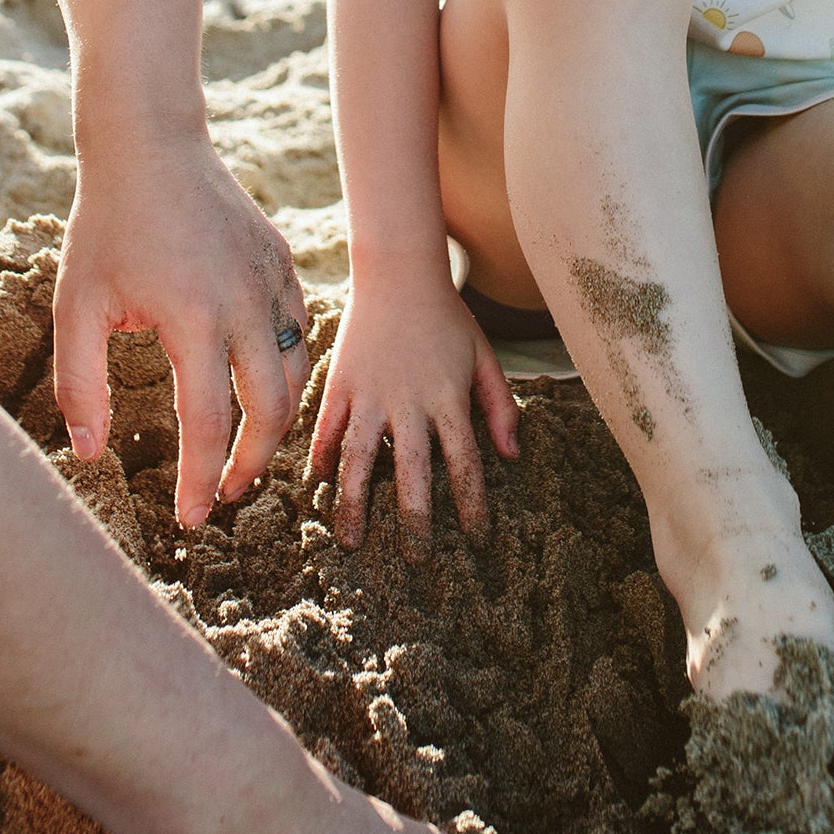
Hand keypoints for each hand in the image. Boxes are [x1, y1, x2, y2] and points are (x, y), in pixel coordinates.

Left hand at [55, 120, 311, 524]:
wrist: (151, 144)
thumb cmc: (106, 225)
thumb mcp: (76, 306)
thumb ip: (79, 383)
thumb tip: (92, 453)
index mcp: (194, 319)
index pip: (210, 425)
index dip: (203, 481)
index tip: (193, 517)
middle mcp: (246, 304)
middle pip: (272, 411)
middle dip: (252, 465)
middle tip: (225, 494)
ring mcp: (273, 281)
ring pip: (298, 375)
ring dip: (277, 424)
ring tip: (245, 451)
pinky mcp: (283, 263)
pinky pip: (300, 332)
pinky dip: (288, 371)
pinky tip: (257, 387)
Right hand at [309, 267, 517, 559]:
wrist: (398, 271)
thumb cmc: (448, 317)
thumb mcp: (483, 355)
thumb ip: (499, 405)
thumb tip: (512, 456)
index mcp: (448, 397)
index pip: (464, 464)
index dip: (472, 505)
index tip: (477, 540)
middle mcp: (408, 402)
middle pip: (411, 473)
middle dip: (414, 522)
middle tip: (417, 562)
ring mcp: (369, 393)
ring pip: (358, 460)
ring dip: (355, 505)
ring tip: (353, 542)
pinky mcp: (340, 383)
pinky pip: (328, 428)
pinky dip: (323, 459)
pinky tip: (320, 485)